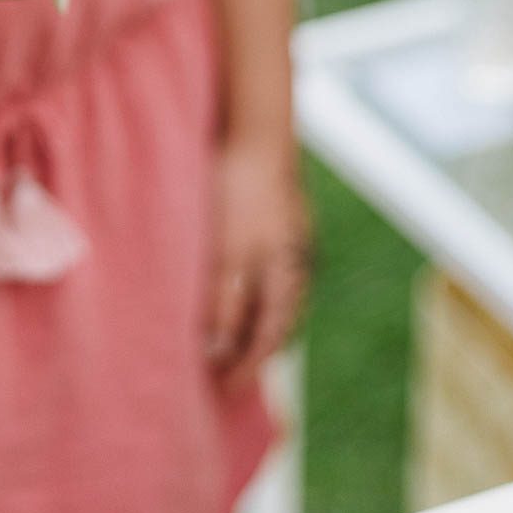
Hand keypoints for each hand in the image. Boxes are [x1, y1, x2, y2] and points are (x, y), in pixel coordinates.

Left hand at [204, 134, 309, 389]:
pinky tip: (240, 275)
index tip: (223, 386)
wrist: (254, 125)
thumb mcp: (226, 251)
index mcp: (286, 273)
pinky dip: (258, 281)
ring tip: (233, 331)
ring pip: (278, 286)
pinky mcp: (282, 206)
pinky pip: (273, 259)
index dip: (246, 364)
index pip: (268, 335)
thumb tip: (217, 349)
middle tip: (229, 368)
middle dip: (256, 345)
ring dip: (257, 313)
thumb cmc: (235, 188)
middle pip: (278, 315)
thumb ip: (223, 302)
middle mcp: (295, 256)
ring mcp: (291, 229)